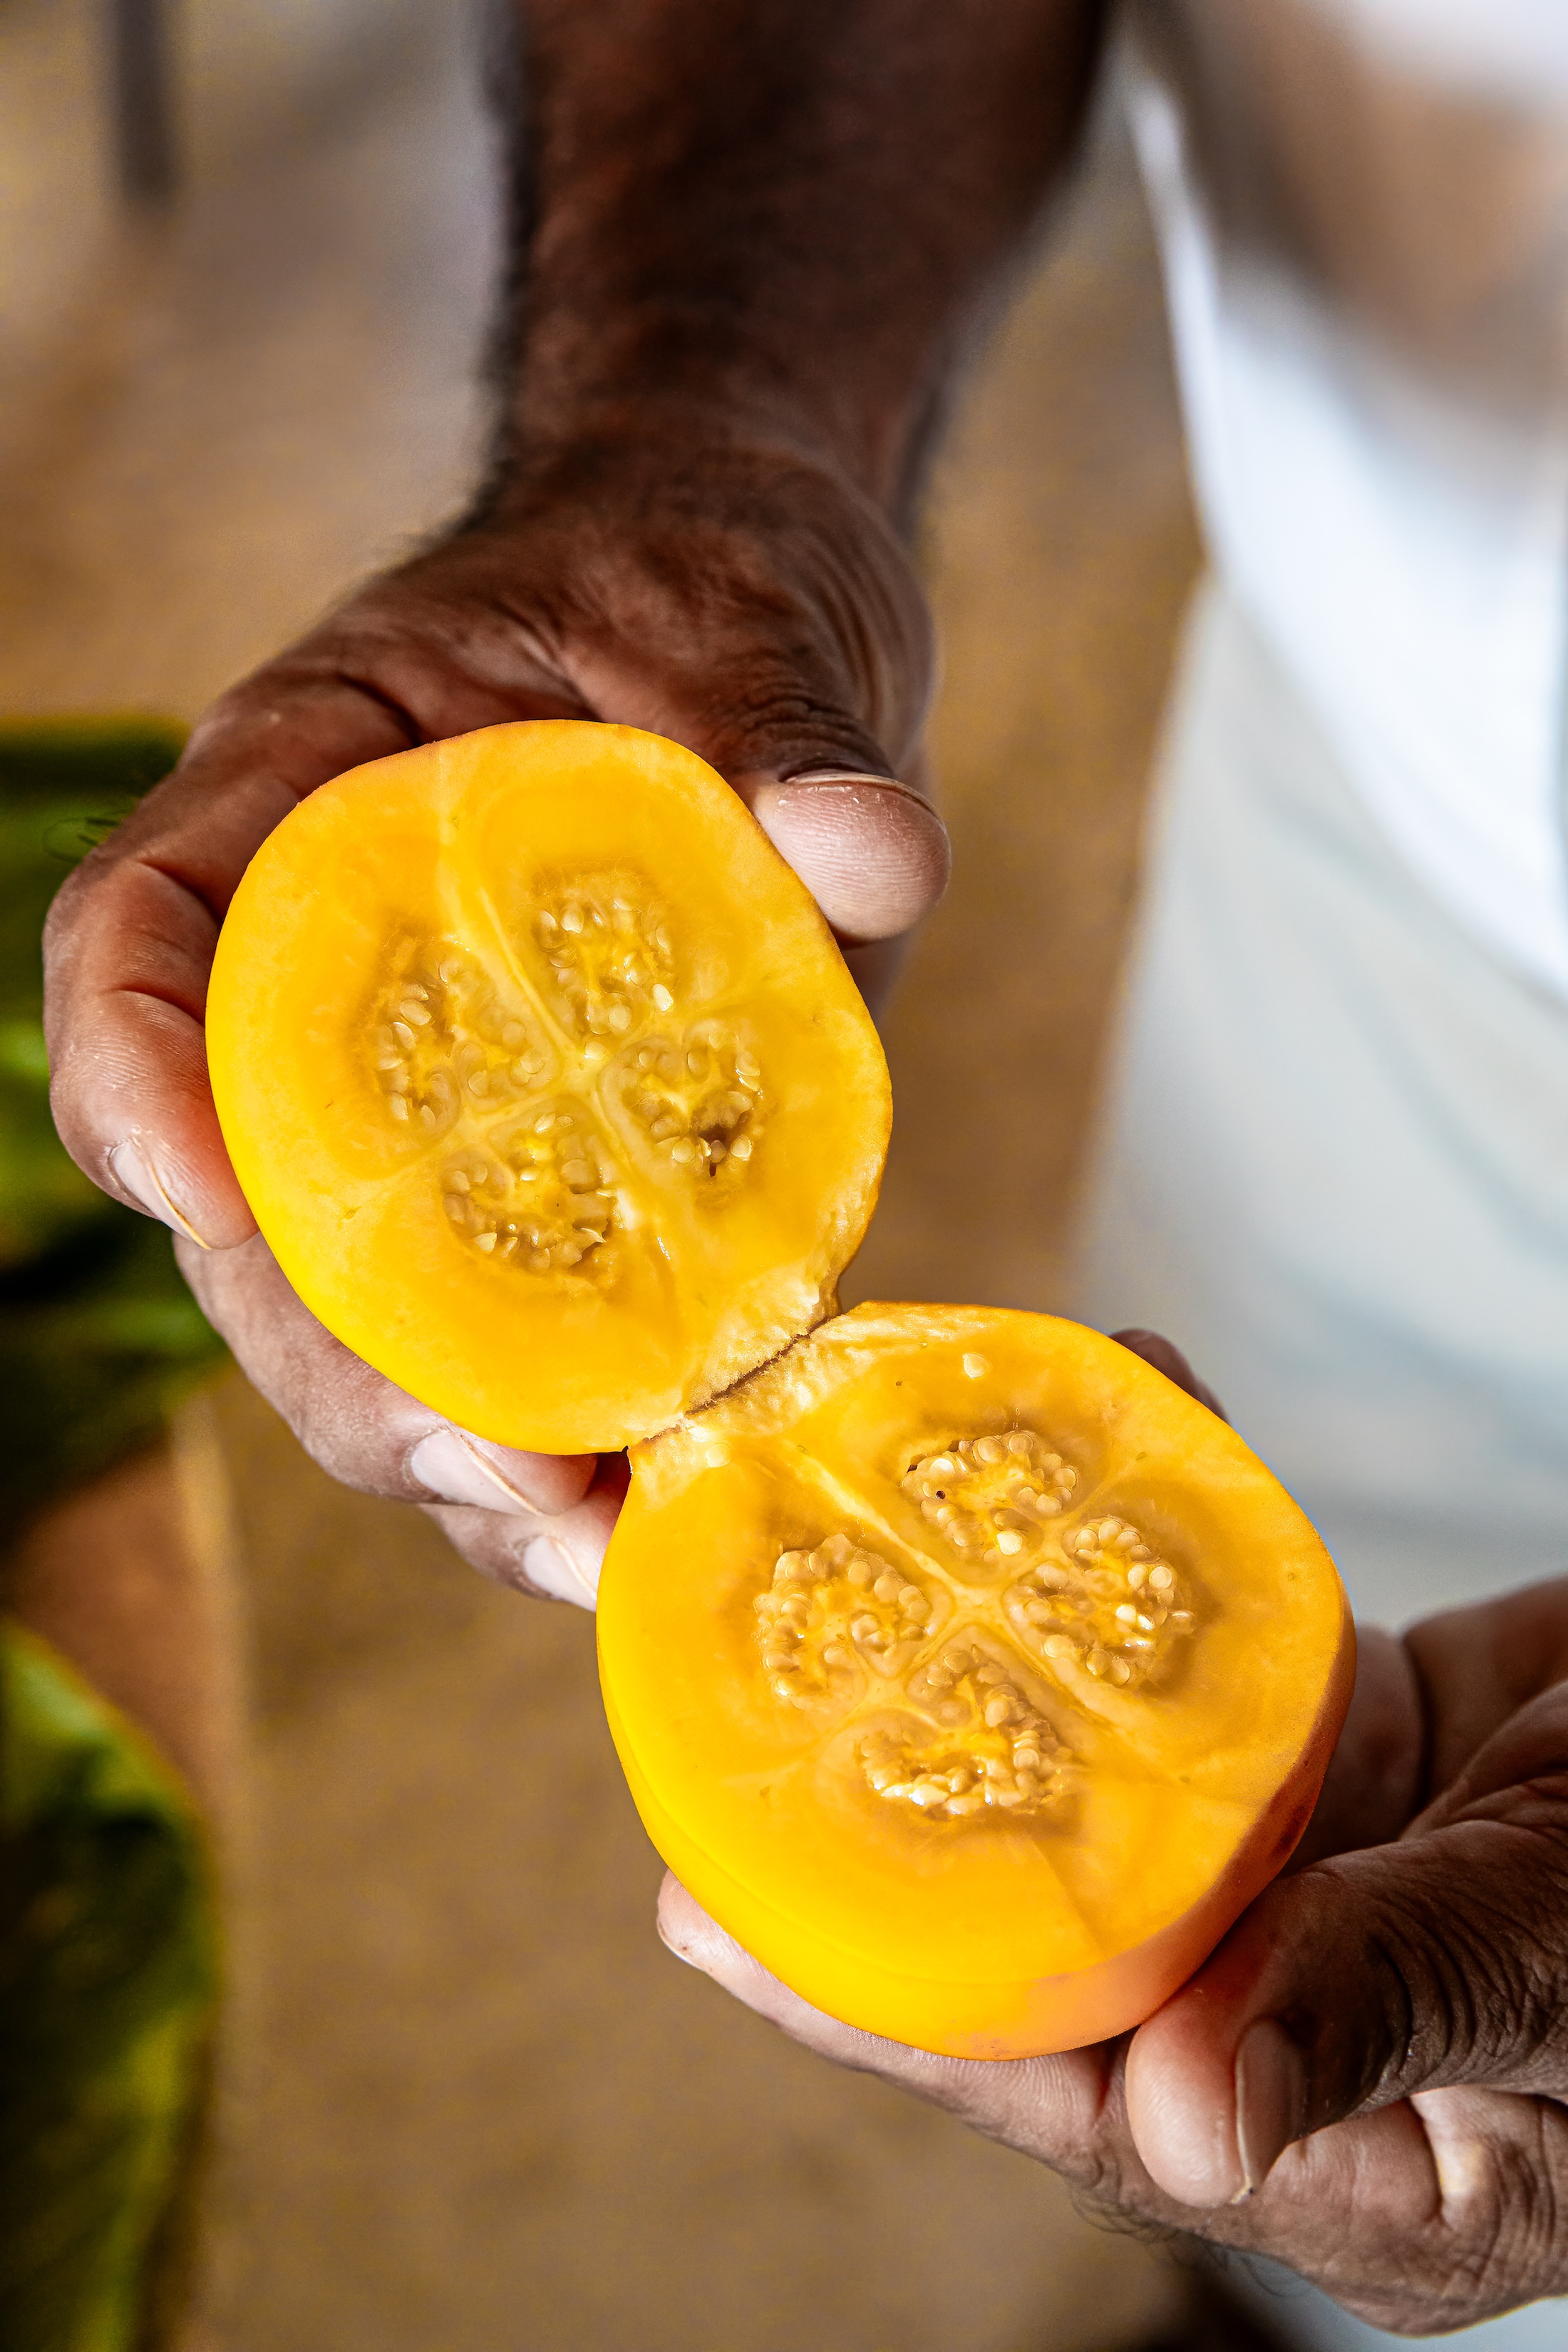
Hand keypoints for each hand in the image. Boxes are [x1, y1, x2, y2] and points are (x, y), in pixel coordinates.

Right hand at [43, 435, 946, 1601]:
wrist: (756, 610)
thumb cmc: (695, 567)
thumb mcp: (742, 606)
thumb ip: (787, 724)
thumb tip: (865, 848)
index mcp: (309, 802)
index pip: (146, 941)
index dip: (133, 1071)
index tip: (193, 1190)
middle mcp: (349, 979)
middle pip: (259, 1200)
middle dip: (342, 1357)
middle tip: (492, 1466)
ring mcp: (452, 1092)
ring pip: (382, 1305)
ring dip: (457, 1445)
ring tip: (588, 1538)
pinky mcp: (567, 1160)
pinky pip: (533, 1313)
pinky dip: (585, 1417)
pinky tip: (671, 1498)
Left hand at [659, 1356, 1567, 2331]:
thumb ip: (1406, 2009)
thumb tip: (1196, 2127)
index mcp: (1336, 2149)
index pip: (1070, 2086)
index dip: (885, 2005)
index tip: (700, 1913)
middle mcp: (1296, 2013)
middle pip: (1050, 1916)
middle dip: (885, 1798)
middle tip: (701, 1667)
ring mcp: (1315, 1873)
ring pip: (1120, 1763)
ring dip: (1013, 1636)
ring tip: (868, 1505)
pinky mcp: (1354, 1752)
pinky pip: (1230, 1652)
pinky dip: (1182, 1534)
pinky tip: (1138, 1408)